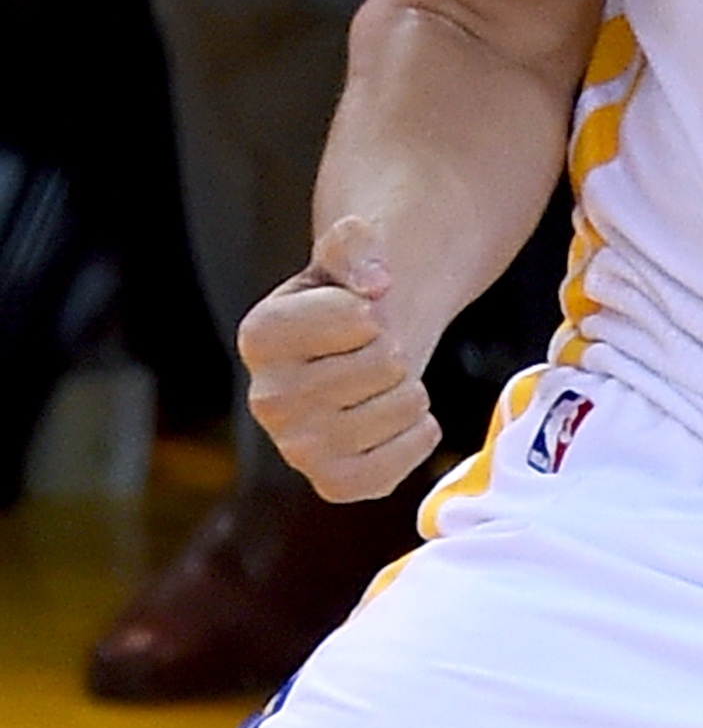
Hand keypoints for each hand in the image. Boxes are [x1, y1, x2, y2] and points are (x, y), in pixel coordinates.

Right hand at [240, 215, 441, 501]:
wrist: (364, 348)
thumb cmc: (353, 296)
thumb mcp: (351, 251)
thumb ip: (357, 244)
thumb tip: (376, 285)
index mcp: (259, 336)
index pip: (360, 318)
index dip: (375, 309)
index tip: (356, 316)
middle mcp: (265, 399)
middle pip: (385, 363)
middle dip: (394, 350)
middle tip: (374, 355)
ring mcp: (297, 449)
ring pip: (400, 408)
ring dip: (410, 390)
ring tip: (383, 385)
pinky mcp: (333, 483)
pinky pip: (402, 460)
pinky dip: (418, 435)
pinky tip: (396, 421)